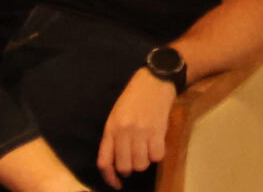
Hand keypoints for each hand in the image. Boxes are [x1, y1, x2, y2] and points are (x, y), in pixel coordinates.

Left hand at [97, 68, 176, 187]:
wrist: (154, 80)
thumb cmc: (133, 98)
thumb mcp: (116, 116)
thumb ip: (114, 138)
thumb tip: (117, 162)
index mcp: (111, 129)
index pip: (104, 162)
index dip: (110, 178)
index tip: (117, 184)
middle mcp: (124, 132)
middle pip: (125, 167)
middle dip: (130, 168)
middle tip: (135, 160)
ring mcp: (141, 132)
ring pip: (141, 164)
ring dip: (145, 161)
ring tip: (147, 149)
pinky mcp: (158, 130)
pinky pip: (157, 156)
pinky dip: (157, 155)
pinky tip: (157, 145)